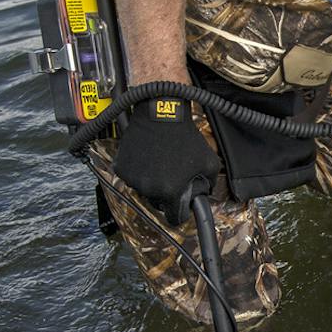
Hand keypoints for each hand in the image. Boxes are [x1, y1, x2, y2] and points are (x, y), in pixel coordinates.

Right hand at [113, 96, 220, 224]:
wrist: (160, 113)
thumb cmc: (185, 136)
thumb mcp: (209, 161)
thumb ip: (210, 183)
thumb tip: (206, 193)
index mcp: (170, 191)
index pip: (173, 218)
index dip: (179, 213)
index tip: (179, 206)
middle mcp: (149, 189)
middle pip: (158, 203)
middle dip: (165, 194)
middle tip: (171, 174)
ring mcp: (133, 179)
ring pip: (143, 190)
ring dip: (151, 182)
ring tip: (160, 162)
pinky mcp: (121, 168)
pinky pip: (131, 178)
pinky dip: (138, 171)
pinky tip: (147, 157)